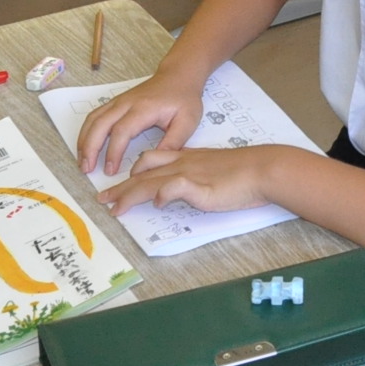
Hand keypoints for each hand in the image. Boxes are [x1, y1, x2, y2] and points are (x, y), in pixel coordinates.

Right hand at [76, 72, 205, 177]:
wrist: (178, 76)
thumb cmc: (183, 99)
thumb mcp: (187, 121)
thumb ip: (173, 142)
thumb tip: (156, 163)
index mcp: (144, 108)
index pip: (122, 131)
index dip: (114, 152)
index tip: (111, 171)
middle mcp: (126, 103)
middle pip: (100, 124)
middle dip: (90, 148)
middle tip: (86, 169)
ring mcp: (118, 101)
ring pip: (93, 119)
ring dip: (84, 140)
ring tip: (82, 162)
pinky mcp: (115, 102)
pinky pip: (95, 116)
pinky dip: (86, 131)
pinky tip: (85, 147)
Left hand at [103, 144, 280, 216]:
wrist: (262, 168)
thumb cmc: (242, 173)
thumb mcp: (211, 172)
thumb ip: (192, 180)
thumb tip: (174, 193)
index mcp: (185, 158)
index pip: (149, 162)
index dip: (131, 175)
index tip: (117, 186)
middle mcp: (182, 164)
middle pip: (142, 174)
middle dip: (120, 188)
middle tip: (102, 199)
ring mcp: (190, 174)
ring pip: (150, 181)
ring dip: (130, 194)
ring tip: (115, 207)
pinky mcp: (200, 186)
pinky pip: (175, 187)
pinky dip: (163, 194)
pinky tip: (159, 203)